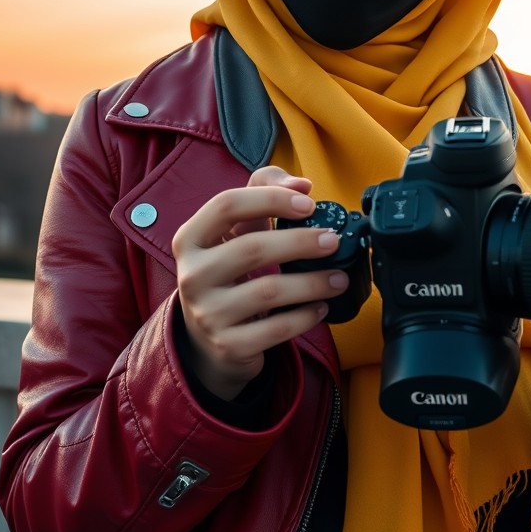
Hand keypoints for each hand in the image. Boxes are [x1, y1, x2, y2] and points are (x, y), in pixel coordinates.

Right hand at [172, 166, 347, 400]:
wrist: (208, 338)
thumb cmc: (230, 269)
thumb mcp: (236, 228)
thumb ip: (264, 191)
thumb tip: (302, 185)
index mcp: (191, 239)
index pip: (226, 205)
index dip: (270, 198)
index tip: (309, 204)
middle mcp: (192, 275)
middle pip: (252, 248)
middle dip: (301, 242)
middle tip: (333, 241)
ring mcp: (207, 314)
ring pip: (268, 292)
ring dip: (313, 283)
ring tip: (339, 278)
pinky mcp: (228, 346)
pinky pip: (276, 329)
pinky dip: (306, 317)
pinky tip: (321, 307)